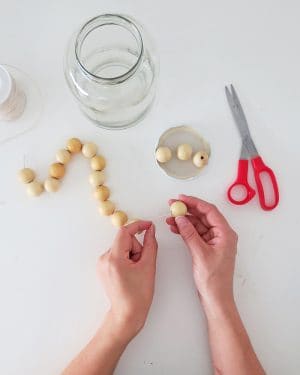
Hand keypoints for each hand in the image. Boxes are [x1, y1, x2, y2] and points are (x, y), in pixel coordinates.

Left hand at [97, 220, 157, 342]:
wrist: (127, 314)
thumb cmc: (138, 295)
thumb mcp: (148, 266)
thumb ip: (150, 244)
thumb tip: (150, 229)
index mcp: (114, 258)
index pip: (124, 232)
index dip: (138, 226)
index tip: (148, 225)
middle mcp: (104, 259)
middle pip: (124, 240)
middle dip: (136, 248)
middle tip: (142, 265)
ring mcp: (102, 264)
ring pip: (122, 247)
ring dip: (132, 255)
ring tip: (136, 272)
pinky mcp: (103, 267)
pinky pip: (117, 254)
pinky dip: (126, 259)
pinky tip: (130, 273)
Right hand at [166, 195, 237, 306]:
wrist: (216, 298)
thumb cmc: (214, 279)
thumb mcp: (200, 254)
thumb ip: (190, 234)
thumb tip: (181, 218)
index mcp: (225, 233)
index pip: (209, 211)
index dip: (194, 202)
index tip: (181, 198)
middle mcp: (221, 235)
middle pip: (203, 216)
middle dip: (187, 210)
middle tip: (172, 205)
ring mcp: (214, 241)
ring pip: (198, 224)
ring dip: (184, 220)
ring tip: (170, 218)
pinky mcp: (207, 247)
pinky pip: (196, 233)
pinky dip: (185, 230)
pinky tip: (175, 227)